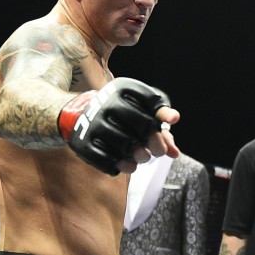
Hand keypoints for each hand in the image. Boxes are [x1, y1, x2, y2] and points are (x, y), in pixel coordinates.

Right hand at [58, 77, 173, 174]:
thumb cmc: (122, 114)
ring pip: (125, 144)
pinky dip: (122, 166)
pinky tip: (130, 166)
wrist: (80, 115)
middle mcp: (106, 102)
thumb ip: (160, 126)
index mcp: (123, 88)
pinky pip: (106, 159)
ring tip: (143, 158)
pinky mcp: (82, 142)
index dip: (162, 117)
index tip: (163, 126)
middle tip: (157, 152)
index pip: (151, 101)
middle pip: (142, 124)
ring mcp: (92, 122)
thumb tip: (175, 153)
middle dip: (155, 142)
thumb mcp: (140, 110)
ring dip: (140, 156)